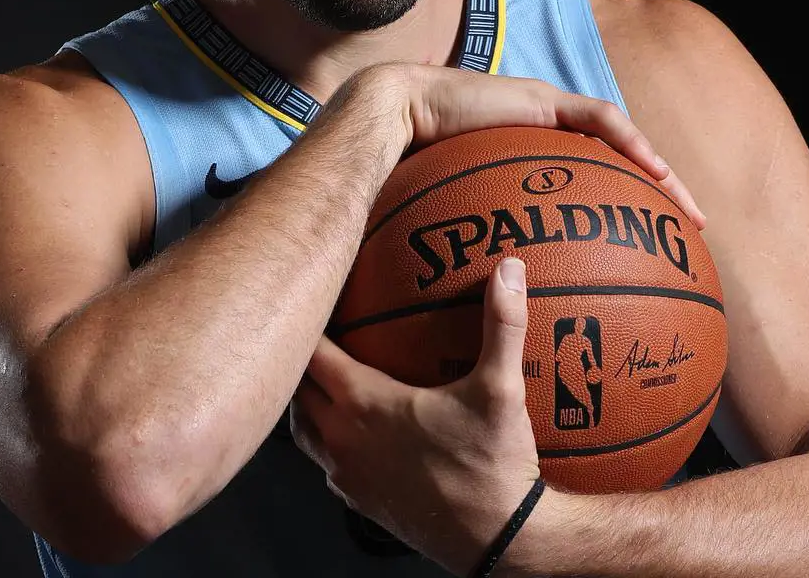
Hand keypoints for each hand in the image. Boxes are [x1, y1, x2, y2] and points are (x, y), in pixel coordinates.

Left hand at [290, 256, 540, 575]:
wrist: (499, 541)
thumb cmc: (492, 464)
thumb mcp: (500, 388)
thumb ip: (502, 322)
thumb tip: (510, 266)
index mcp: (363, 404)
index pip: (311, 353)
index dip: (307, 322)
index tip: (316, 297)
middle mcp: (342, 439)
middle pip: (297, 388)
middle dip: (300, 356)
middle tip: (320, 326)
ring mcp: (346, 474)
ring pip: (303, 427)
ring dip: (306, 397)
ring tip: (326, 371)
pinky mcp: (358, 500)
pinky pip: (323, 458)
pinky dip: (324, 434)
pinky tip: (352, 424)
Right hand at [327, 64, 705, 229]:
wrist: (395, 119)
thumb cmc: (409, 173)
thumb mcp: (448, 224)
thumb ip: (469, 253)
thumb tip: (470, 316)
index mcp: (524, 164)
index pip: (583, 189)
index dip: (614, 220)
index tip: (638, 259)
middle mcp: (540, 137)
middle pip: (612, 166)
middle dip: (651, 201)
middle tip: (680, 239)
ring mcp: (543, 113)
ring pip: (619, 140)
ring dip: (657, 173)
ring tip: (686, 211)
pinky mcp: (543, 98)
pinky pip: (601, 119)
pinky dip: (634, 145)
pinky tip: (657, 174)